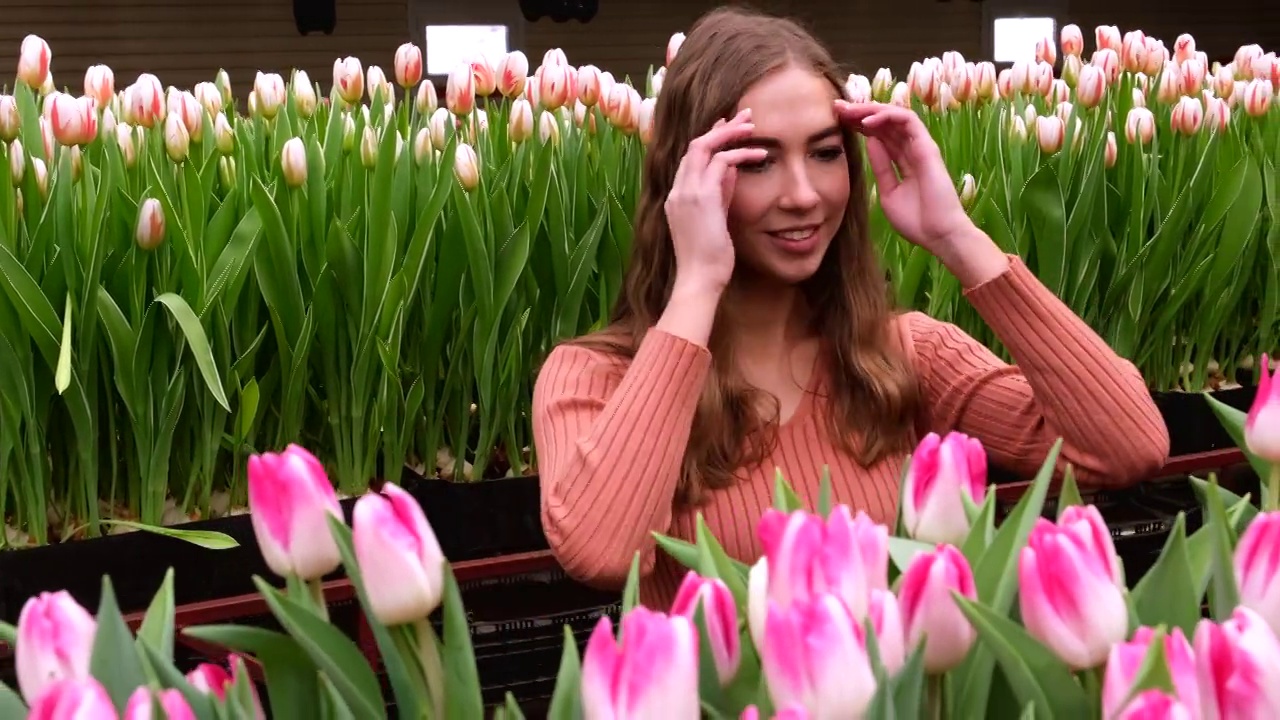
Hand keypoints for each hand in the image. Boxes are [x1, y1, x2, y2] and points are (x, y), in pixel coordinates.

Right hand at [664, 109, 767, 295]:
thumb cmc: (708, 260)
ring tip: (753, 127)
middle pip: (695, 145)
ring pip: (704, 146)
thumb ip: (720, 195)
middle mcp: (677, 191)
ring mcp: (686, 193)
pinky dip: (741, 153)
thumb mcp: (715, 222)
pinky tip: (759, 154)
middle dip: (721, 128)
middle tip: (744, 116)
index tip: (728, 129)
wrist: (698, 280)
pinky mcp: (701, 198)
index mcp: (677, 198)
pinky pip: (721, 162)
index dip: (710, 140)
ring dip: (731, 133)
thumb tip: (731, 172)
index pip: (690, 159)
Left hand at [835, 101, 975, 249]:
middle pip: (885, 123)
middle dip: (860, 112)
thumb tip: (870, 143)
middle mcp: (912, 150)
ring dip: (871, 110)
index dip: (859, 125)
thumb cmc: (916, 220)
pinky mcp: (927, 146)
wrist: (938, 235)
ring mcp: (920, 146)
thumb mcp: (889, 192)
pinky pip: (908, 121)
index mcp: (902, 161)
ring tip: (849, 110)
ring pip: (895, 116)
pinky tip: (867, 121)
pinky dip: (887, 116)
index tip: (836, 122)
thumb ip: (881, 167)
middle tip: (837, 108)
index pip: (879, 135)